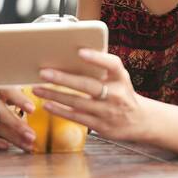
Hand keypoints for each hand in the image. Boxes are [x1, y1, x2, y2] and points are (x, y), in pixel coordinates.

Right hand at [0, 86, 36, 151]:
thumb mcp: (8, 78)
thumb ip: (21, 85)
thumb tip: (39, 92)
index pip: (7, 91)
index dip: (20, 101)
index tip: (32, 109)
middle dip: (17, 126)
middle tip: (31, 135)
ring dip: (11, 138)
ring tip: (26, 144)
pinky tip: (7, 146)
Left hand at [32, 49, 149, 142]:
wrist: (140, 121)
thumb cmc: (122, 93)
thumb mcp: (119, 78)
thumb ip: (102, 69)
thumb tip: (72, 55)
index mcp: (121, 78)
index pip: (112, 64)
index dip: (96, 58)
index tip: (80, 52)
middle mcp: (116, 94)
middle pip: (88, 85)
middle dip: (64, 79)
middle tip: (44, 72)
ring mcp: (108, 111)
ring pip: (78, 102)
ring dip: (55, 95)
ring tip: (37, 89)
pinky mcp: (100, 126)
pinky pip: (76, 117)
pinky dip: (60, 111)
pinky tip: (47, 105)